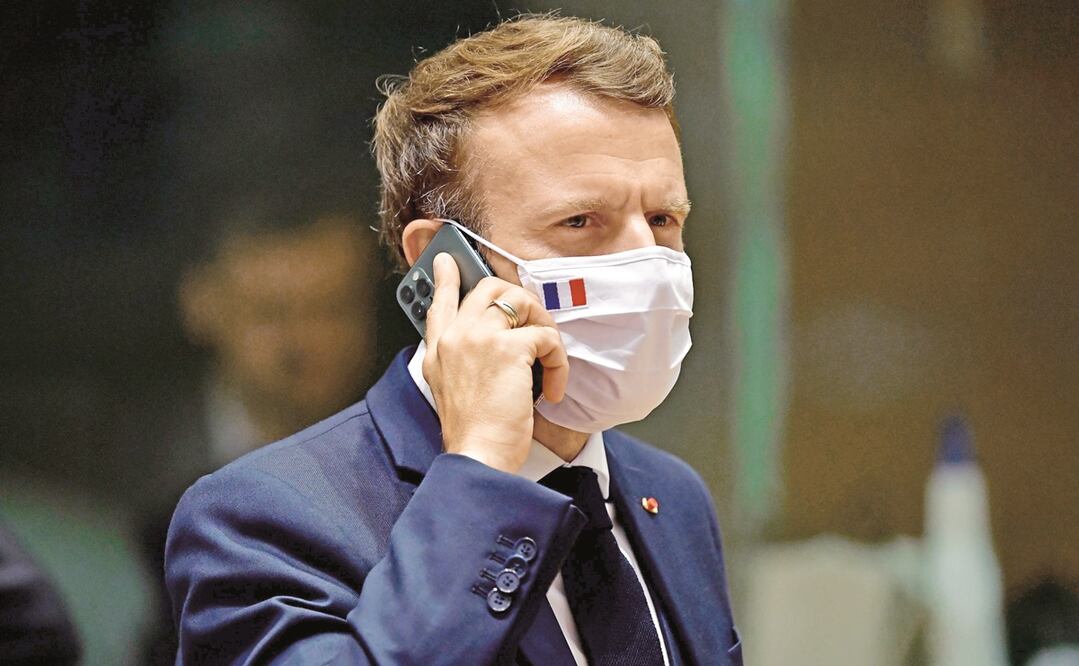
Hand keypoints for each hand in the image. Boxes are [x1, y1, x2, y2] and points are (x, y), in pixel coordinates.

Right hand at [422, 253, 568, 473]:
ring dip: (545, 329)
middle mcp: (454, 337)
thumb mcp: (450, 391)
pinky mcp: (508, 349)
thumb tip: (493, 344)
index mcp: (437, 350)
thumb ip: (460, 362)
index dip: (446, 278)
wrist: (477, 456)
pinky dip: (559, 364)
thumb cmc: (473, 434)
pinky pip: (546, 337)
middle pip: (489, 290)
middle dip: (521, 302)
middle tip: (535, 327)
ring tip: (548, 362)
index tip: (448, 259)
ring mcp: (479, 338)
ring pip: (522, 303)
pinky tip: (552, 390)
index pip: (439, 300)